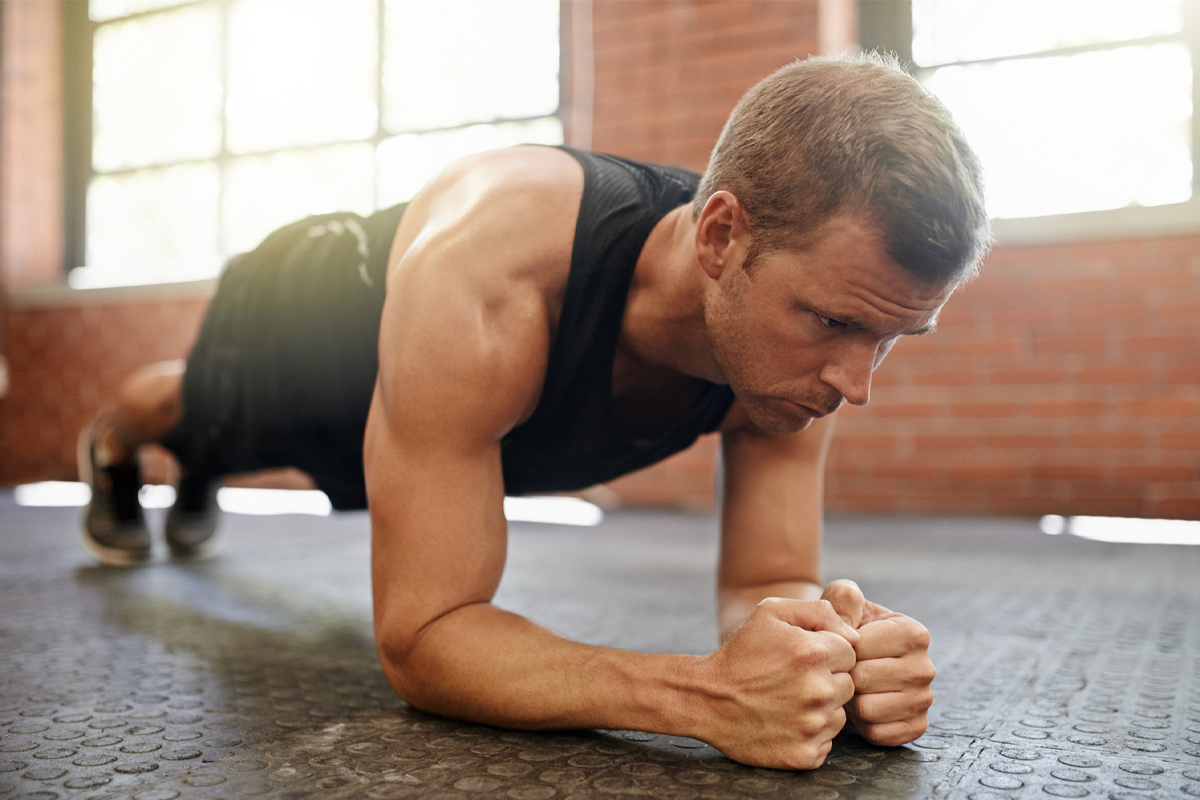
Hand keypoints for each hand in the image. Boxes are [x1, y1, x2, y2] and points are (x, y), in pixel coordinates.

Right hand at [694, 598, 858, 769]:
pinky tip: (786, 722)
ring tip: (788, 701)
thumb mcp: (771, 612)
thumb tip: (855, 636)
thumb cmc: (742, 652)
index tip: (801, 658)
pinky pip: (827, 742)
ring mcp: (812, 726)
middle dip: (827, 679)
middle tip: (793, 680)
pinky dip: (810, 734)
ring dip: (820, 708)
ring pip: (839, 714)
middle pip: (848, 684)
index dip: (826, 652)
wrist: (707, 699)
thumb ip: (819, 611)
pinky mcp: (805, 755)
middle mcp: (817, 691)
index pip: (850, 652)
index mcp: (813, 653)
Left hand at [821, 580, 934, 746]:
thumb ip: (843, 597)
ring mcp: (924, 700)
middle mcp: (926, 668)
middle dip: (843, 675)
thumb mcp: (842, 601)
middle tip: (844, 669)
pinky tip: (863, 705)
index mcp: (913, 633)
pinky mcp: (916, 727)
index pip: (859, 647)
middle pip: (862, 680)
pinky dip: (862, 724)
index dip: (839, 647)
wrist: (852, 659)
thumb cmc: (846, 626)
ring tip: (852, 685)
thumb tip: (847, 625)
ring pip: (868, 709)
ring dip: (850, 700)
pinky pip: (877, 734)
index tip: (841, 645)